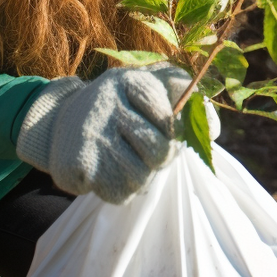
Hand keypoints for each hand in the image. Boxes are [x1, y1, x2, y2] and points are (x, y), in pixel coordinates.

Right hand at [16, 64, 217, 202]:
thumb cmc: (126, 104)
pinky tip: (108, 171)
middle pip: (159, 152)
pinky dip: (119, 190)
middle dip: (160, 158)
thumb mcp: (156, 87)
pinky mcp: (74, 164)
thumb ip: (190, 100)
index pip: (171, 120)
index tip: (163, 128)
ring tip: (127, 160)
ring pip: (140, 178)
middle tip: (146, 150)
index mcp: (131, 81)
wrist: (64, 117)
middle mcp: (107, 104)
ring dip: (140, 177)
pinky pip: (117, 194)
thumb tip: (212, 130)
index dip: (174, 133)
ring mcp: (89, 135)